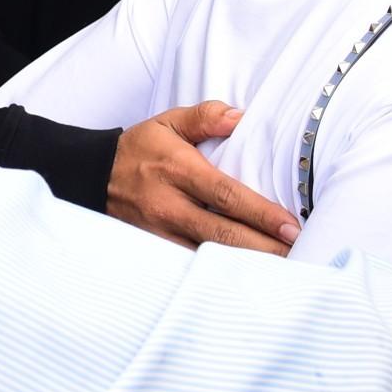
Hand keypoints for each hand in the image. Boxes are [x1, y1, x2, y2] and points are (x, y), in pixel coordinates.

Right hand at [109, 101, 298, 254]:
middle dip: (264, 248)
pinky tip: (245, 274)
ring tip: (282, 270)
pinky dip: (220, 271)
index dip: (261, 214)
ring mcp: (160, 232)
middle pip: (223, 233)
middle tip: (299, 254)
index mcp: (178, 170)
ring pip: (209, 255)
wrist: (92, 175)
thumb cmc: (140, 148)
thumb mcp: (168, 122)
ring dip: (246, 265)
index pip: (226, 195)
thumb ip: (205, 116)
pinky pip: (192, 264)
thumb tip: (240, 117)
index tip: (290, 226)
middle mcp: (169, 205)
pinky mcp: (155, 248)